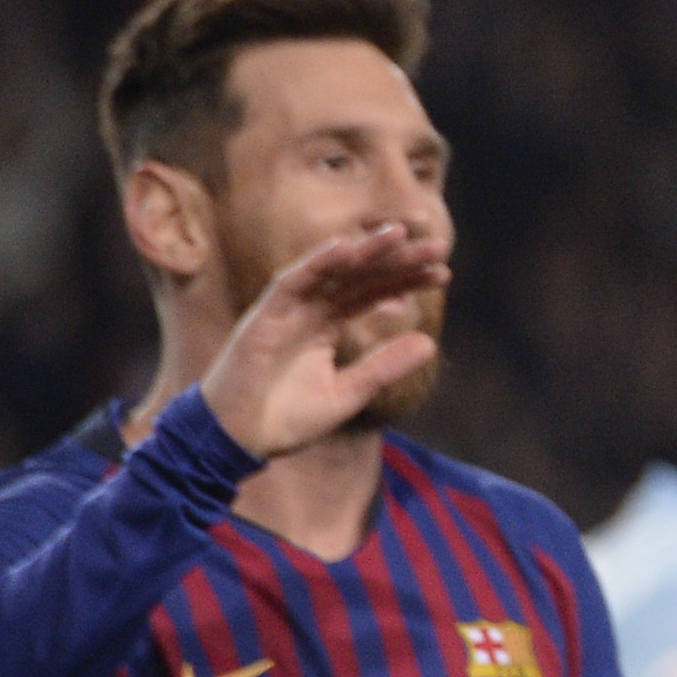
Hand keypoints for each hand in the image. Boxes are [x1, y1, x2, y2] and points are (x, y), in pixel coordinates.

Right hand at [200, 223, 451, 457]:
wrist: (234, 441)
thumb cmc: (282, 420)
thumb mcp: (346, 395)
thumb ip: (383, 367)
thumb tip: (431, 342)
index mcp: (325, 326)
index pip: (370, 293)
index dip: (405, 281)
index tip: (443, 274)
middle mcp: (307, 311)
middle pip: (357, 277)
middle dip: (396, 262)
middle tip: (437, 249)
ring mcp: (285, 311)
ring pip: (329, 271)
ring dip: (363, 251)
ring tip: (400, 235)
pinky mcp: (263, 317)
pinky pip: (291, 282)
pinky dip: (316, 263)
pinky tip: (346, 248)